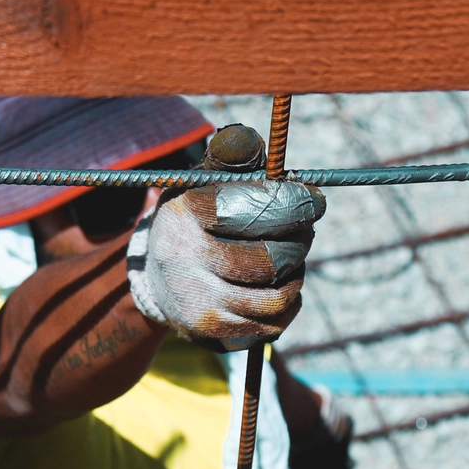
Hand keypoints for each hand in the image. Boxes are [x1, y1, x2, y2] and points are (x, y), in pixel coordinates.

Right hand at [124, 176, 323, 349]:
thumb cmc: (193, 219)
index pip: (254, 209)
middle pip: (272, 259)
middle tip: (305, 232)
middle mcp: (185, 259)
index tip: (314, 201)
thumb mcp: (202, 180)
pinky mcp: (210, 331)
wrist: (154, 277)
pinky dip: (288, 305)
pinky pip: (271, 325)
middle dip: (300, 243)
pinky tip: (280, 287)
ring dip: (296, 276)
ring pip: (276, 298)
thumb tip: (252, 138)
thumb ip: (230, 157)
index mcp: (187, 214)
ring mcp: (197, 300)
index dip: (295, 205)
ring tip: (291, 261)